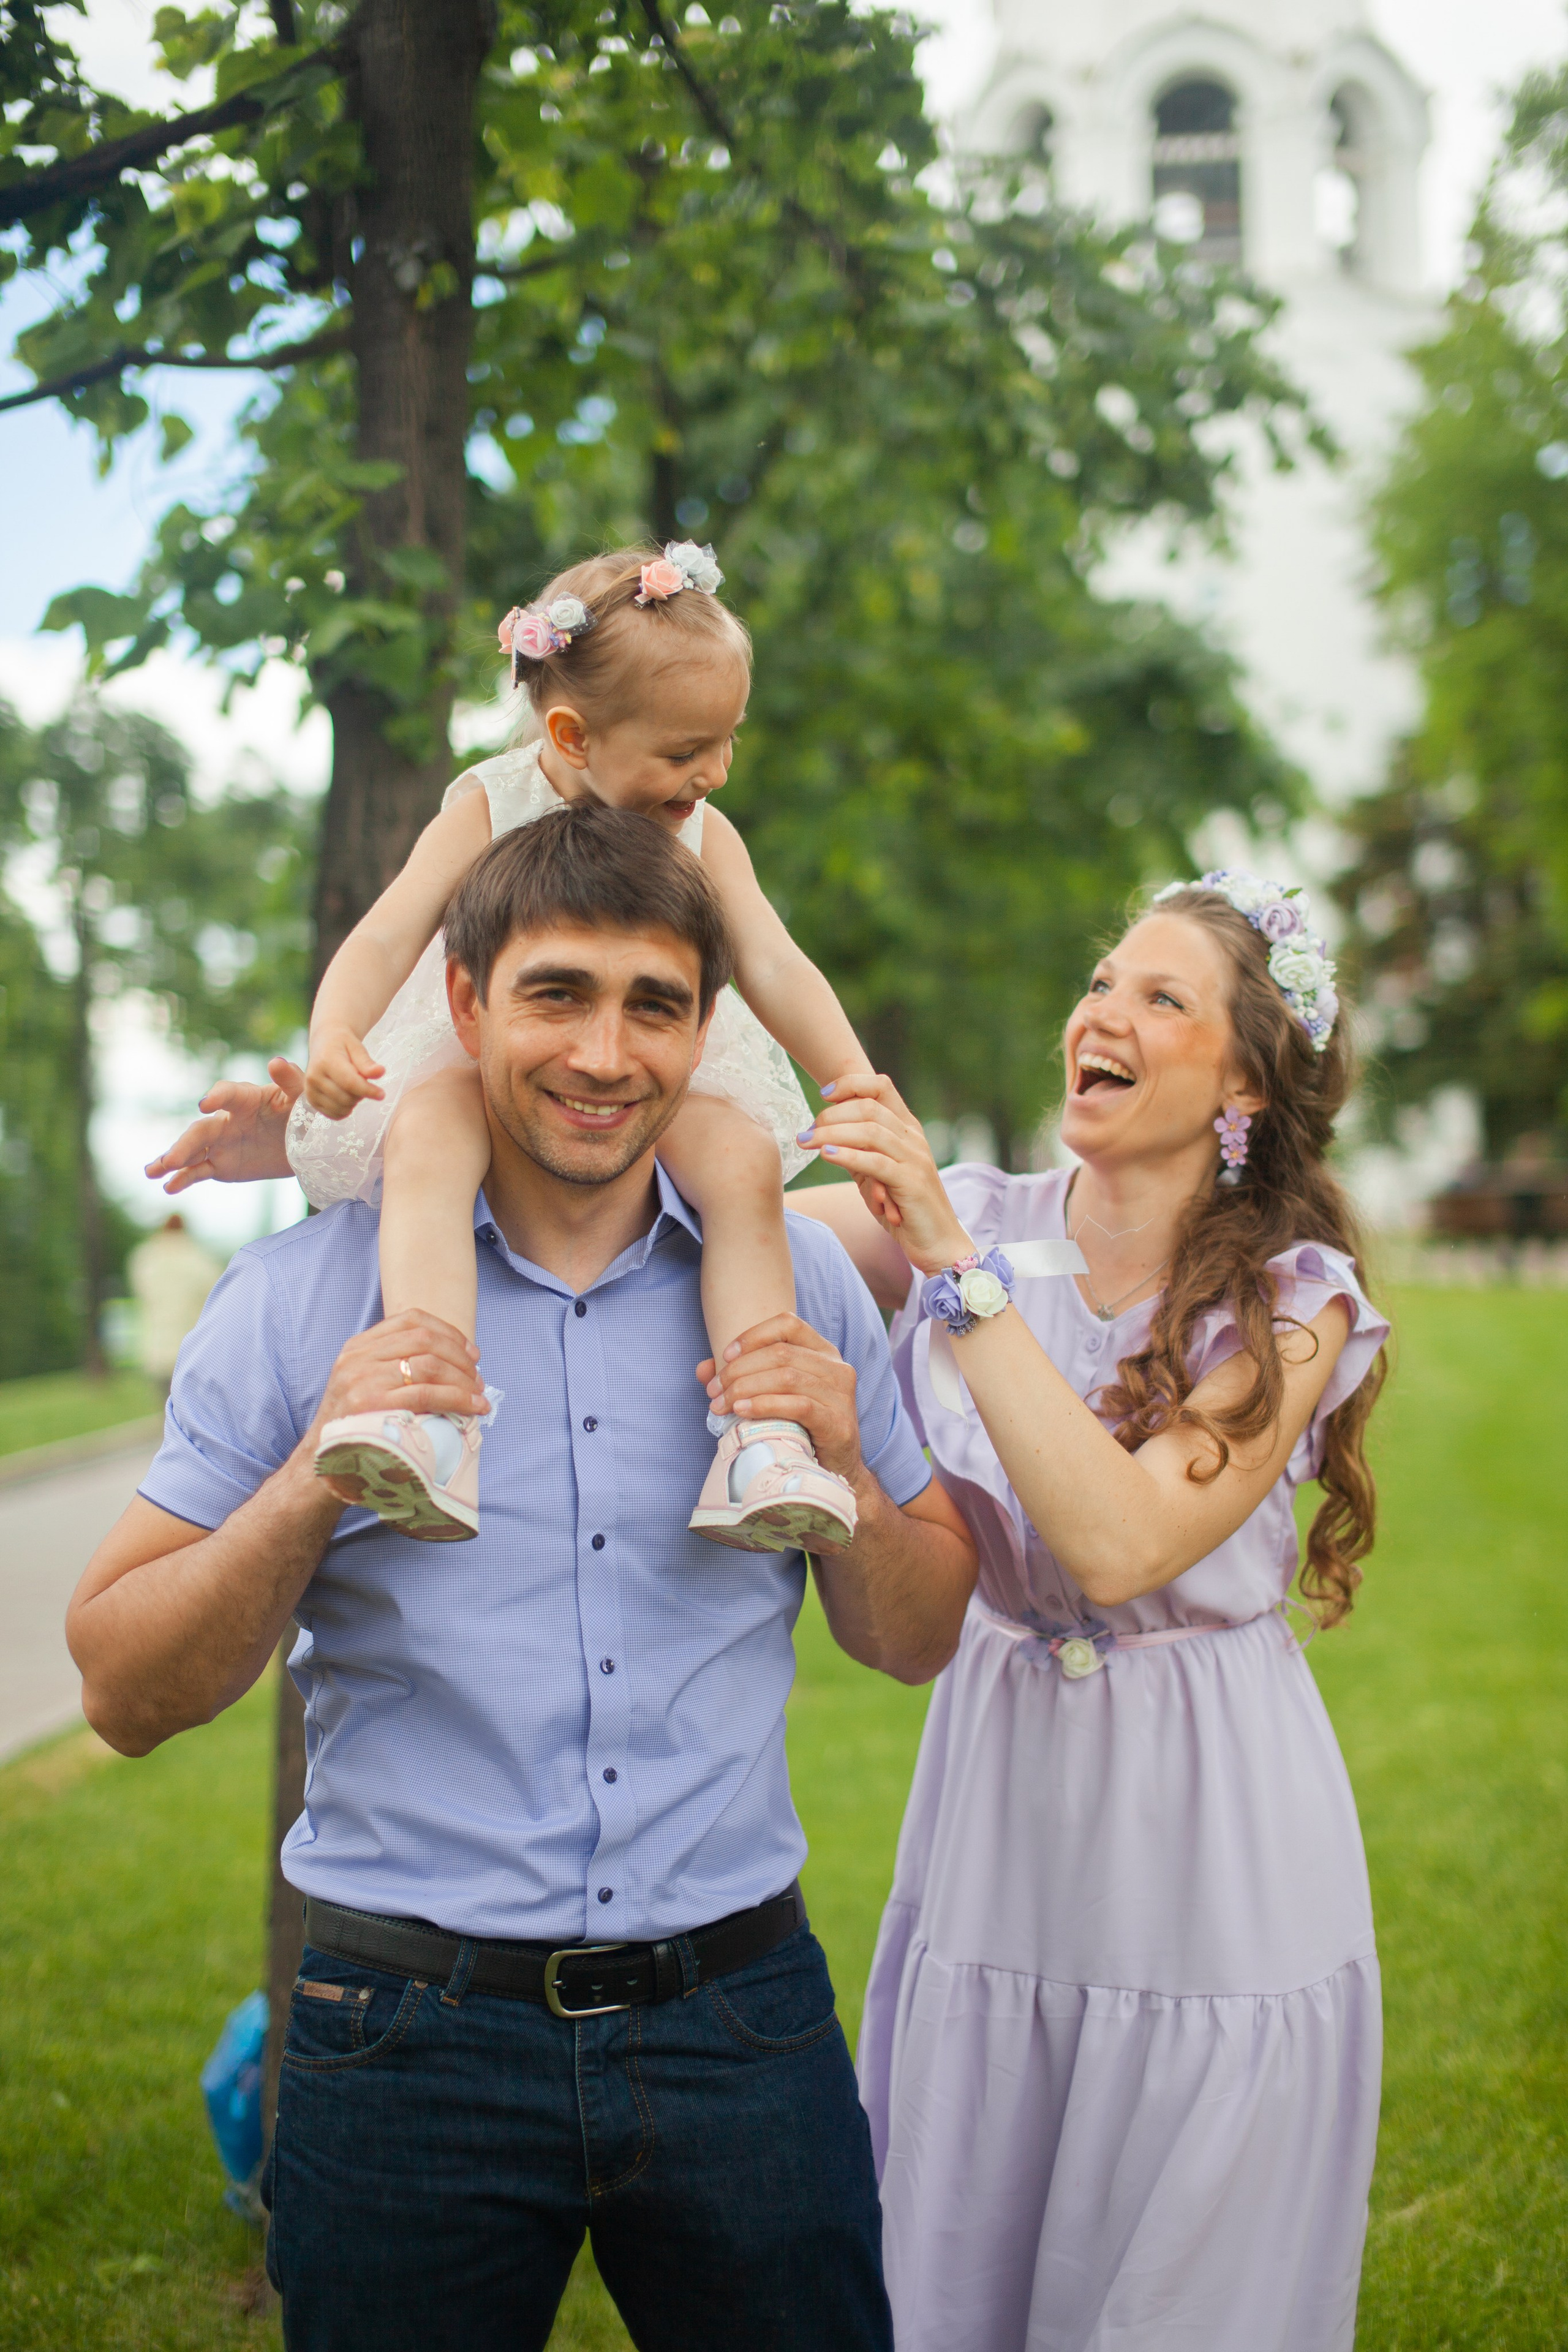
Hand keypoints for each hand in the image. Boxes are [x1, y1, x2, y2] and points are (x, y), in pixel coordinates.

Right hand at [146, 1059, 303, 1192]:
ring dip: (172, 1159)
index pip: (227, 1094)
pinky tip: (168, 1187)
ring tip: (151, 1172)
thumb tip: (276, 1062)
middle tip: (171, 1159)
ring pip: (192, 1150)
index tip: (205, 1103)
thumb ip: (291, 1081)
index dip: (216, 1097)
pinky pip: (198, 1171)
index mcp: (245, 1099)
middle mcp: (226, 1120)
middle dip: (184, 1144)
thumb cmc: (303, 1114)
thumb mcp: (301, 1098)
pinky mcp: (220, 1165)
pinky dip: (183, 1179)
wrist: (305, 1145)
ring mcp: (220, 1143)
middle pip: (201, 1130)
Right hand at [304, 1026, 386, 1118]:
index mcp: (325, 1061)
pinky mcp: (311, 1100)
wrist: (324, 1044)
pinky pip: (334, 1115)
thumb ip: (367, 1063)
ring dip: (353, 1102)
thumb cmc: (343, 1044)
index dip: (367, 1090)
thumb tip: (380, 1072)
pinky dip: (345, 1110)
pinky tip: (347, 1097)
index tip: (382, 1094)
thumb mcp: (356, 1047)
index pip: (349, 1082)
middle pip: (346, 1098)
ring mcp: (310, 1090)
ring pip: (341, 1108)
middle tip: (362, 1082)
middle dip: (361, 1094)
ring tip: (353, 1087)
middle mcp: (314, 1077)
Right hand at [307, 1312, 488, 1500]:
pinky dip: (458, 1399)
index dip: (448, 1332)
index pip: (411, 1320)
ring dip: (463, 1379)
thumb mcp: (364, 1384)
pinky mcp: (370, 1405)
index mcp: (357, 1347)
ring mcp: (361, 1380)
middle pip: (425, 1339)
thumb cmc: (355, 1426)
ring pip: (429, 1365)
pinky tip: (474, 1407)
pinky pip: (426, 1394)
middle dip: (460, 1357)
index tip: (470, 1351)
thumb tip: (453, 1360)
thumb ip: (394, 1366)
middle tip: (478, 1378)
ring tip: (478, 1395)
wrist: (320, 1464)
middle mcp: (357, 1357)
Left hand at [698, 1314, 866, 1484]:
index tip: (725, 1356)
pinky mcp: (838, 1422)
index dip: (753, 1335)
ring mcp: (840, 1395)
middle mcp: (836, 1368)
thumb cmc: (801, 1428)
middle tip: (714, 1390)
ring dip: (746, 1389)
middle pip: (781, 1353)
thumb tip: (703, 1369)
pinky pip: (798, 1406)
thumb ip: (740, 1378)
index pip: (788, 1324)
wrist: (834, 1470)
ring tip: (721, 1404)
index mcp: (823, 1352)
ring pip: (787, 1377)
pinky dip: (765, 1405)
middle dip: (739, 1370)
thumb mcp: (773, 1395)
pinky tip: (742, 1411)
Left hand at [799, 1073, 971, 1275]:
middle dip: (832, 1114)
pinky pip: (875, 1162)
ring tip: (806, 1141)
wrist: (937, 1242)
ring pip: (870, 1131)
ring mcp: (914, 1158)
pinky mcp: (910, 1182)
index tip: (823, 1094)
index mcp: (907, 1129)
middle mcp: (913, 1137)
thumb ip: (858, 1151)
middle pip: (869, 1107)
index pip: (881, 1086)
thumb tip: (824, 1136)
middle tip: (807, 1132)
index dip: (850, 1084)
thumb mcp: (877, 1174)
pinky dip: (848, 1155)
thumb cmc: (904, 1208)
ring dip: (831, 1133)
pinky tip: (826, 1156)